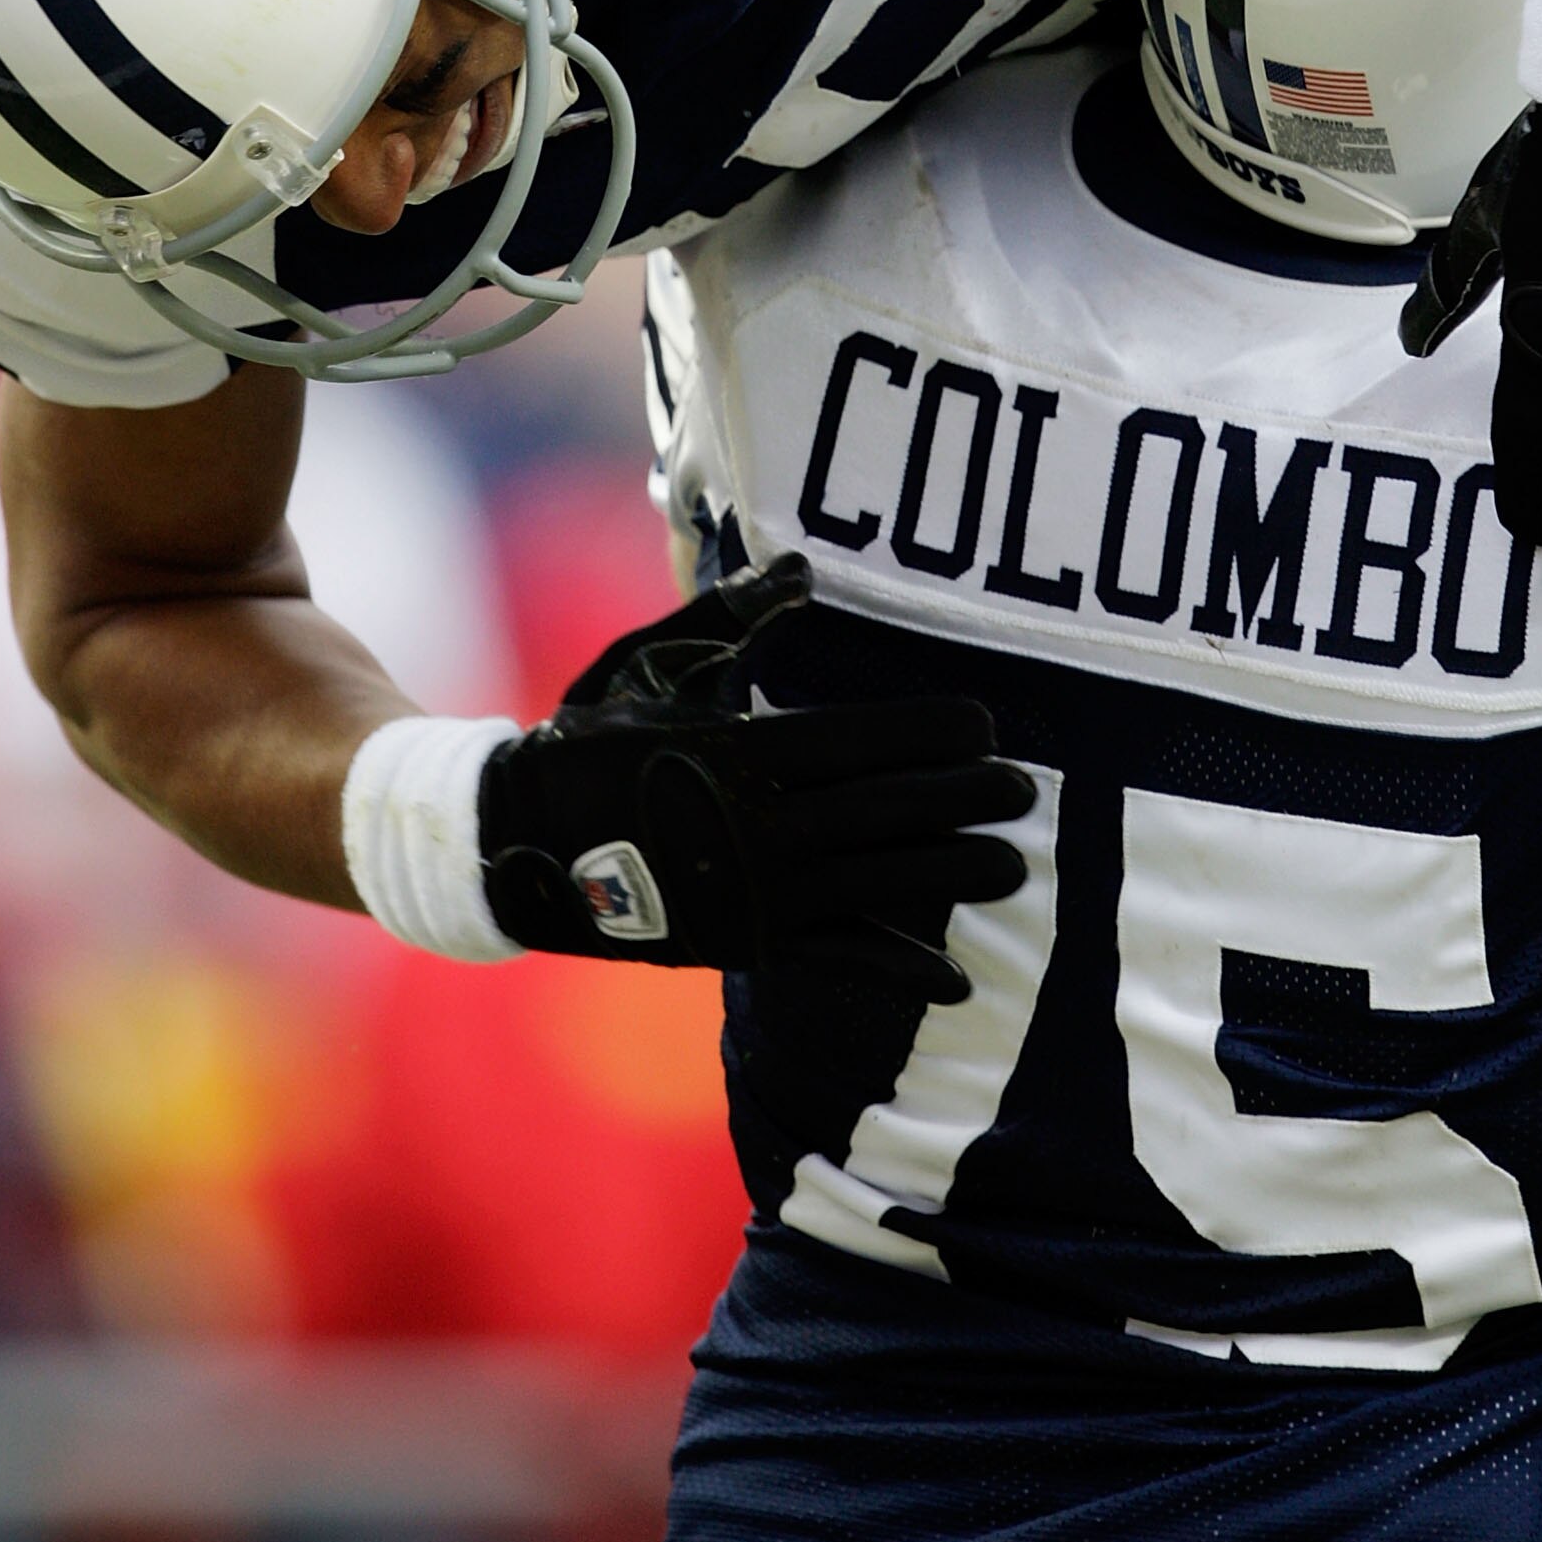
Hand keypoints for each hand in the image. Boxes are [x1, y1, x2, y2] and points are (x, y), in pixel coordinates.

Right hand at [477, 553, 1032, 999]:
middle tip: (1022, 787)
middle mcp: (753, 825)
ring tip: (1012, 864)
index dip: (926, 735)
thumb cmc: (594, 736)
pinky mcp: (744, 942)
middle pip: (879, 811)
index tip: (985, 724)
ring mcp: (752, 891)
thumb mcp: (655, 661)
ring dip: (946, 874)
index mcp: (736, 751)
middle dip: (959, 799)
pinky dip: (894, 966)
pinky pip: (833, 956)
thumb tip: (801, 567)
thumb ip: (734, 617)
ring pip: (871, 884)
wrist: (518, 841)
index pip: (854, 740)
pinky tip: (952, 975)